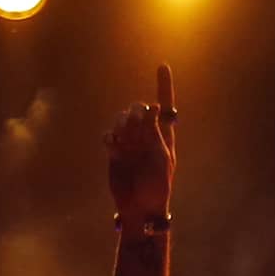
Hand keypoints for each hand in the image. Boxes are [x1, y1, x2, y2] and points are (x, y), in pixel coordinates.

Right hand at [105, 63, 175, 225]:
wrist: (141, 209)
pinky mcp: (115, 153)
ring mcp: (130, 143)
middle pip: (138, 109)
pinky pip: (109, 135)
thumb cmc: (157, 186)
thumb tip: (152, 107)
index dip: (164, 85)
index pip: (165, 105)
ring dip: (122, 123)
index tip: (162, 66)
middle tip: (135, 122)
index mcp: (164, 136)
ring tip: (123, 139)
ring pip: (122, 119)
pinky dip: (110, 136)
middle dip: (135, 111)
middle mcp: (146, 136)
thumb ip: (155, 132)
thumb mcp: (160, 157)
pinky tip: (113, 145)